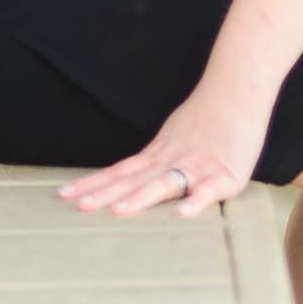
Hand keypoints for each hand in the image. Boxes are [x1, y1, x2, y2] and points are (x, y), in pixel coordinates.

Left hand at [57, 84, 270, 219]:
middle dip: (106, 194)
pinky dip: (196, 202)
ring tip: (119, 210)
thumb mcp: (173, 136)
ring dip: (141, 198)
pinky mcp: (225, 176)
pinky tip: (181, 213)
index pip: (119, 172)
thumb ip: (154, 160)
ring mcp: (197, 168)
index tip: (64, 194)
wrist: (238, 90)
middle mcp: (171, 161)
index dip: (93, 184)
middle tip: (78, 206)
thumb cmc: (207, 116)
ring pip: (164, 184)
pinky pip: (208, 191)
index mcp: (158, 155)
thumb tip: (131, 177)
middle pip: (133, 180)